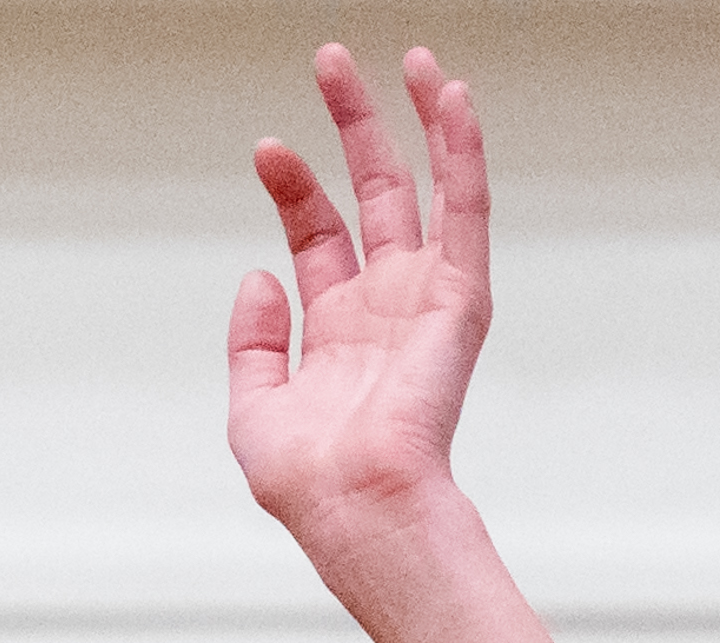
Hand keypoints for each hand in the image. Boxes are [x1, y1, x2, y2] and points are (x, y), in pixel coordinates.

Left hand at [227, 47, 491, 575]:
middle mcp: (385, 307)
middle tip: (330, 63)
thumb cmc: (311, 484)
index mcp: (338, 331)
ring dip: (416, 120)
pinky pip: (467, 210)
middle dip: (354, 126)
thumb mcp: (254, 410)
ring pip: (428, 187)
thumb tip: (259, 276)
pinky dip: (462, 153)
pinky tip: (452, 98)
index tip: (267, 148)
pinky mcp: (459, 298)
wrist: (357, 507)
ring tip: (407, 58)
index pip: (318, 234)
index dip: (294, 187)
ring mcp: (424, 298)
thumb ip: (252, 343)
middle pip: (373, 193)